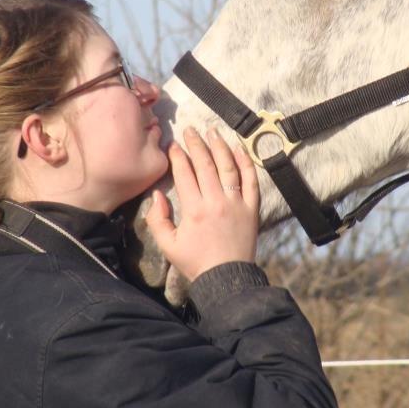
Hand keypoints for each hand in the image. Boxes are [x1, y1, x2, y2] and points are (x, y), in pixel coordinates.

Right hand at [145, 126, 259, 281]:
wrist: (227, 278)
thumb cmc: (195, 263)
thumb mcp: (168, 245)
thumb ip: (158, 219)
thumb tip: (157, 195)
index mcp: (193, 209)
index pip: (184, 173)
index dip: (177, 156)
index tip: (173, 144)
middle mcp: (215, 201)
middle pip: (205, 164)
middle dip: (196, 143)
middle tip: (190, 129)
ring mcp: (236, 203)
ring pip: (228, 166)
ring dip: (220, 146)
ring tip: (212, 131)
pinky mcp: (251, 208)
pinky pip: (251, 180)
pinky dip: (245, 162)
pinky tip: (239, 148)